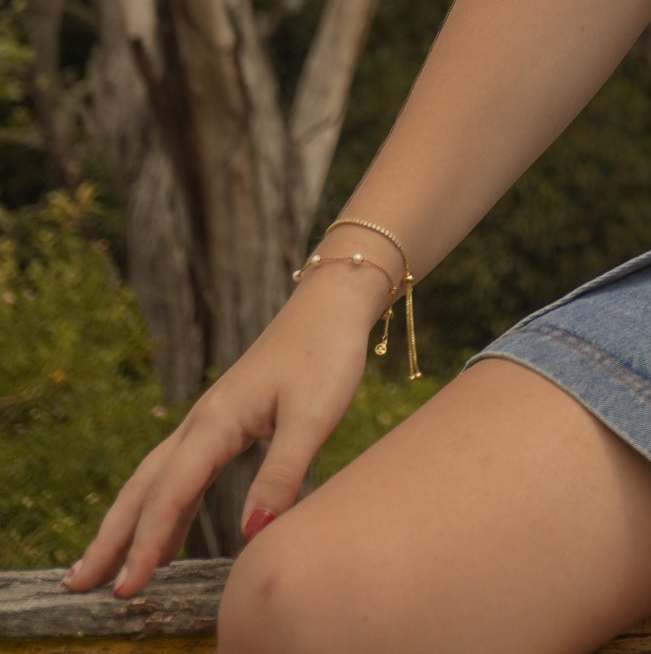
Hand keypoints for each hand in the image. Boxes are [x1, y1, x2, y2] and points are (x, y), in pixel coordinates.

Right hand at [62, 267, 382, 598]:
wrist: (331, 302)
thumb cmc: (325, 353)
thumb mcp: (314, 415)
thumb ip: (282, 474)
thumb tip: (252, 534)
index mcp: (216, 421)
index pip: (170, 494)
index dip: (145, 544)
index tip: (125, 588)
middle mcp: (201, 421)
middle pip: (144, 487)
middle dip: (111, 536)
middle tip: (78, 584)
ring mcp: (209, 420)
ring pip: (156, 479)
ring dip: (128, 523)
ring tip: (102, 567)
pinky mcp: (224, 421)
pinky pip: (180, 473)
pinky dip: (164, 507)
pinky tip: (164, 536)